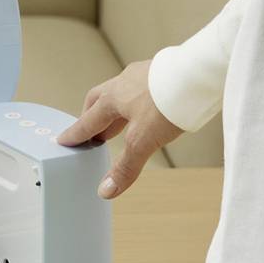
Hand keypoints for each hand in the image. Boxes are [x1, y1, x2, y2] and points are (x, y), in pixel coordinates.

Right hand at [58, 60, 177, 198]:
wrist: (199, 75)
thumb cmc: (168, 103)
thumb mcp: (143, 141)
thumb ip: (125, 166)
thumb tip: (105, 191)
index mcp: (112, 97)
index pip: (88, 120)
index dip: (76, 134)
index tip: (64, 140)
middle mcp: (123, 82)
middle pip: (99, 100)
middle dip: (92, 117)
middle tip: (92, 133)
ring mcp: (142, 74)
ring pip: (121, 93)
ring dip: (116, 109)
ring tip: (120, 123)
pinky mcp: (161, 71)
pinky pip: (140, 87)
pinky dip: (136, 100)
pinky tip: (147, 106)